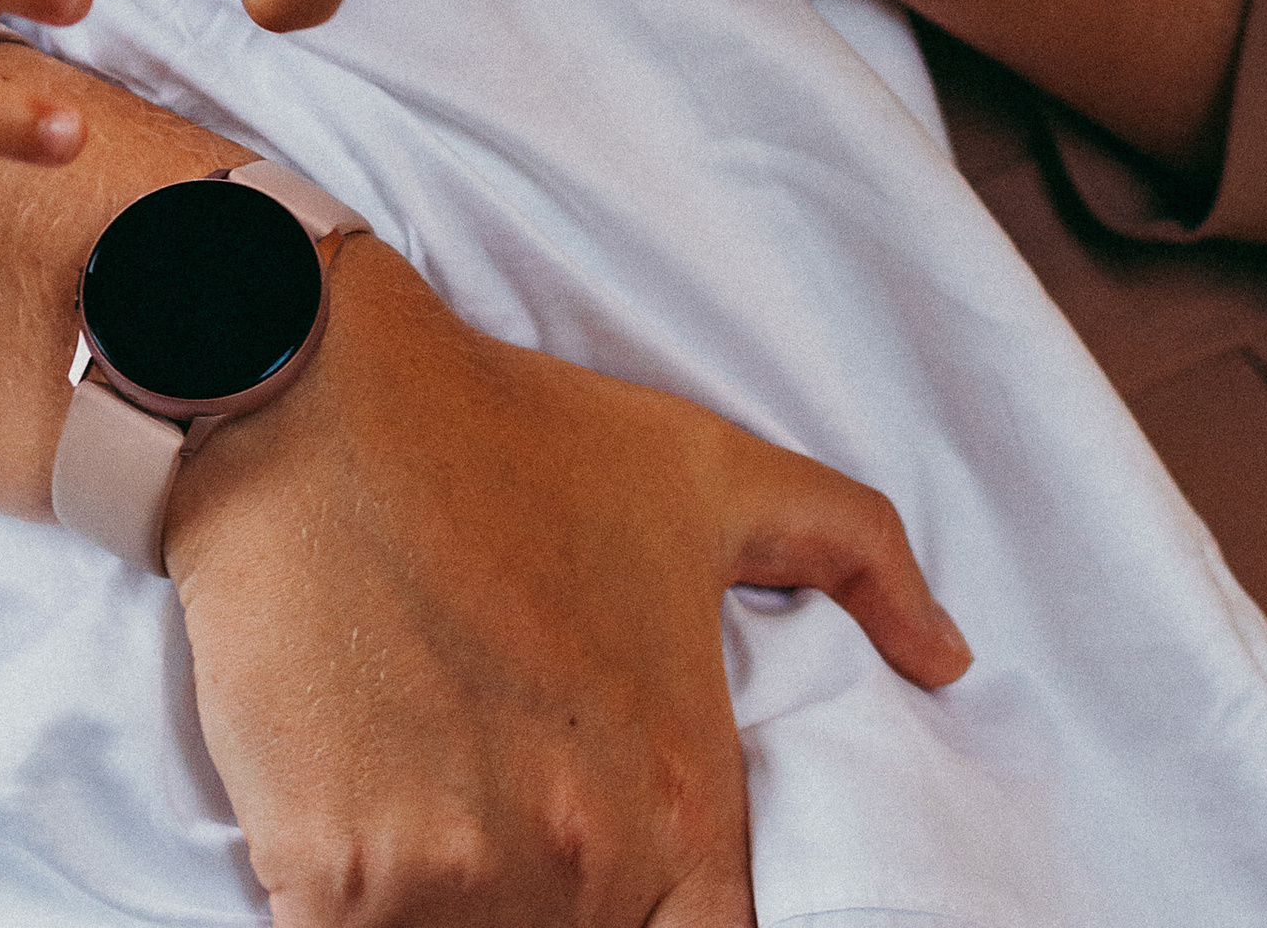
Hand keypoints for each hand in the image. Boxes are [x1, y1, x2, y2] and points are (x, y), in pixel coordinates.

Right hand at [168, 239, 970, 927]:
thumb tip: (950, 657)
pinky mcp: (337, 877)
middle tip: (493, 814)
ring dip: (443, 912)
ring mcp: (459, 878)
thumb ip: (852, 553)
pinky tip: (343, 848)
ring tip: (423, 818)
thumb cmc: (508, 430)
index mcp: (682, 795)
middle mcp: (587, 857)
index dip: (661, 925)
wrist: (317, 392)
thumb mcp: (703, 470)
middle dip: (540, 904)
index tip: (615, 876)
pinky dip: (349, 913)